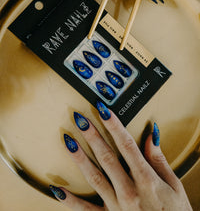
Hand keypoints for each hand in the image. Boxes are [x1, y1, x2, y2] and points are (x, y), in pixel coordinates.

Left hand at [50, 101, 192, 210]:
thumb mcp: (173, 185)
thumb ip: (159, 159)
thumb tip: (152, 135)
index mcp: (146, 179)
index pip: (127, 145)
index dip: (114, 126)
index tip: (103, 110)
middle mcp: (129, 191)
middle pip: (107, 158)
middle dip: (92, 136)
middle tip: (80, 120)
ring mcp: (117, 206)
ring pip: (94, 177)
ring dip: (80, 158)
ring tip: (68, 141)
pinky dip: (71, 201)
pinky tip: (58, 189)